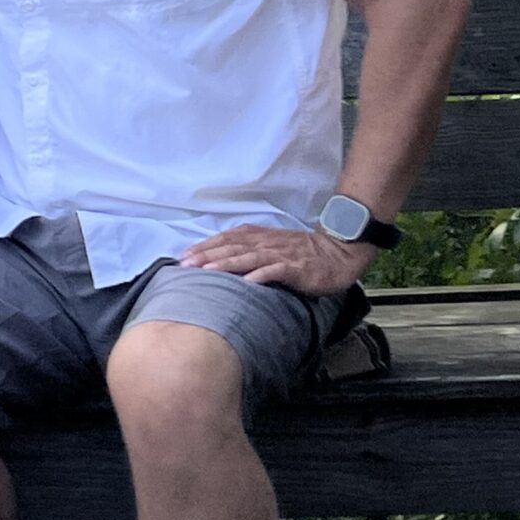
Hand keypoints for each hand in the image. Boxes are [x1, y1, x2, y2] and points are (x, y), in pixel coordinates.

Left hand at [180, 223, 371, 296]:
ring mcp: (280, 255)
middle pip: (230, 247)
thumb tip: (218, 258)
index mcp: (257, 236)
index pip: (224, 239)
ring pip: (248, 257)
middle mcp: (265, 243)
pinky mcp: (295, 268)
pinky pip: (275, 271)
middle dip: (206, 255)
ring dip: (226, 264)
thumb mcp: (270, 245)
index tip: (183, 256)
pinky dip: (261, 276)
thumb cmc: (300, 252)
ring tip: (207, 271)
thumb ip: (247, 249)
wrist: (336, 252)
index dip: (203, 247)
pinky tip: (247, 283)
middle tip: (185, 265)